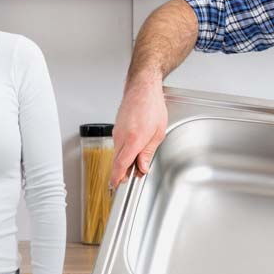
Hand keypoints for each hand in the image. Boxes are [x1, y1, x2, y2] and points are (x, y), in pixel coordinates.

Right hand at [110, 72, 167, 190]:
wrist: (142, 88)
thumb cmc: (152, 106)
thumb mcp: (158, 133)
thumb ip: (148, 152)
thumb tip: (142, 167)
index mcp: (134, 139)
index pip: (121, 164)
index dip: (117, 177)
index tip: (116, 185)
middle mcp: (122, 136)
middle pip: (118, 161)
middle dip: (125, 171)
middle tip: (137, 174)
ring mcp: (117, 132)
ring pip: (118, 153)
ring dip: (126, 160)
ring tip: (140, 158)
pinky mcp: (116, 128)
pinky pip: (118, 144)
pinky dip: (125, 150)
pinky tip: (135, 147)